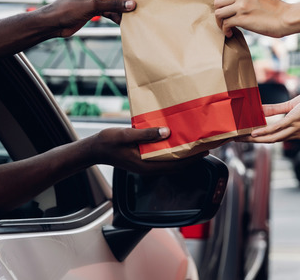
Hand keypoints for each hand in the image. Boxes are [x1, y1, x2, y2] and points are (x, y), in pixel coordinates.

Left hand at [44, 0, 135, 37]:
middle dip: (125, 1)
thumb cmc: (67, 9)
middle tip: (133, 12)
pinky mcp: (96, 8)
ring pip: (116, 2)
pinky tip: (121, 23)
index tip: (132, 0)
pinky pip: (111, 10)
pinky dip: (116, 16)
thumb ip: (114, 5)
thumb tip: (132, 4)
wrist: (53, 23)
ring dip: (121, 10)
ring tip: (128, 19)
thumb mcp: (92, 6)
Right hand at [89, 127, 206, 172]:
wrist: (94, 149)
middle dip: (191, 157)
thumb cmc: (108, 142)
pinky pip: (162, 157)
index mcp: (146, 165)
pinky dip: (172, 151)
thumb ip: (146, 134)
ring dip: (182, 154)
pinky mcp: (144, 160)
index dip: (191, 159)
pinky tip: (177, 141)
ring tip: (195, 143)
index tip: (204, 151)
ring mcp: (146, 165)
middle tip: (205, 145)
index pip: (175, 165)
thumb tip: (167, 132)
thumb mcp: (127, 135)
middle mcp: (149, 167)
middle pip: (176, 165)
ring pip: (170, 161)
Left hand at [214, 0, 289, 37]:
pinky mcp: (242, 18)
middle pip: (218, 2)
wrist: (287, 18)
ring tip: (227, 28)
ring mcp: (241, 6)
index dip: (224, 5)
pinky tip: (230, 33)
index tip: (228, 13)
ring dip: (220, 22)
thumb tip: (234, 8)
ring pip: (218, 13)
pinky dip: (225, 30)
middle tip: (225, 21)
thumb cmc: (276, 11)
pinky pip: (225, 24)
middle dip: (220, 13)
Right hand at [242, 85, 299, 142]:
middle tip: (237, 140)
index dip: (259, 140)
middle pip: (270, 141)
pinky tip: (253, 132)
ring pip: (271, 137)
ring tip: (241, 138)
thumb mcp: (292, 105)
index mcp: (296, 132)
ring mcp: (295, 128)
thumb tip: (260, 110)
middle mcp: (296, 134)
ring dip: (254, 139)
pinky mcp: (294, 120)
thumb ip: (276, 109)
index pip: (274, 138)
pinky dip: (263, 131)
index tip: (244, 139)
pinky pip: (276, 128)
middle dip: (252, 142)